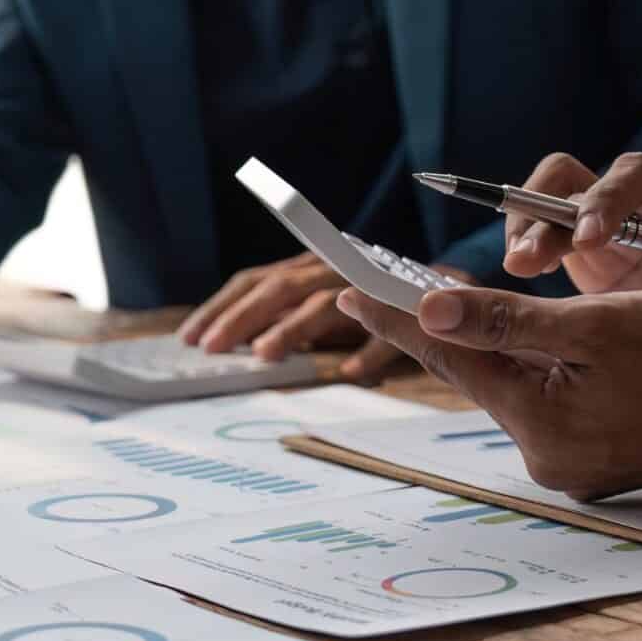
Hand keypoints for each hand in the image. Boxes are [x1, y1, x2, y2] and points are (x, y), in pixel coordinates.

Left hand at [177, 251, 470, 380]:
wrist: (451, 286)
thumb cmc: (375, 301)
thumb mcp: (325, 308)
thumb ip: (289, 321)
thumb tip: (238, 347)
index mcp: (308, 269)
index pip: (256, 280)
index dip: (222, 306)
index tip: (190, 338)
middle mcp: (334, 269)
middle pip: (281, 287)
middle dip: (243, 316)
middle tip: (213, 348)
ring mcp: (371, 285)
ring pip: (327, 302)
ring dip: (294, 327)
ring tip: (266, 354)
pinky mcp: (411, 306)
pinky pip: (389, 331)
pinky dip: (368, 349)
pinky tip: (348, 371)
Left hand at [334, 286, 641, 500]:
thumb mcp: (597, 325)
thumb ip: (507, 320)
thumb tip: (429, 307)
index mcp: (541, 423)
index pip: (452, 354)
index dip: (398, 315)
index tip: (346, 289)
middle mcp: (548, 456)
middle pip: (479, 373)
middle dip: (441, 325)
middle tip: (380, 285)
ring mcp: (573, 466)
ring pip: (514, 386)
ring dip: (490, 343)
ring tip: (441, 301)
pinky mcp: (597, 460)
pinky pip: (546, 401)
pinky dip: (531, 366)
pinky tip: (517, 338)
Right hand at [502, 151, 641, 348]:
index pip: (639, 176)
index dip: (608, 199)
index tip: (588, 240)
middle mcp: (641, 203)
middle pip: (578, 178)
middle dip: (545, 211)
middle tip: (525, 260)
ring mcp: (609, 225)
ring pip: (549, 200)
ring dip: (525, 229)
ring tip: (514, 269)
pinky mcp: (587, 252)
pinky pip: (543, 236)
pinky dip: (525, 251)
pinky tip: (517, 282)